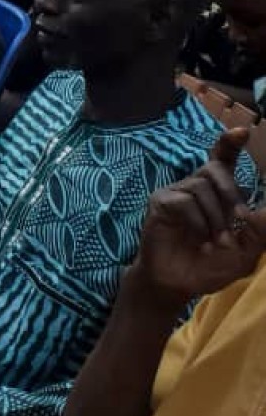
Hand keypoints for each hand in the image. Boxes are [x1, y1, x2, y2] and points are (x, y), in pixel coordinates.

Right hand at [129, 128, 265, 307]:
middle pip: (215, 168)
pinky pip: (184, 200)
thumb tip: (265, 210)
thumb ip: (258, 231)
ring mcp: (176, 193)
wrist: (178, 285)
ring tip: (215, 242)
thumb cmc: (210, 266)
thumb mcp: (244, 252)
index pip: (222, 158)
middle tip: (241, 221)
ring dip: (216, 217)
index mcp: (217, 194)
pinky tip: (197, 238)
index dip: (230, 142)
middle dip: (232, 194)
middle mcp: (196, 187)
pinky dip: (197, 222)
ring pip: (202, 186)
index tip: (243, 130)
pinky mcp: (161, 202)